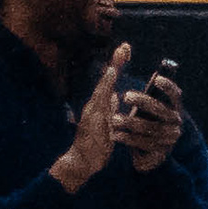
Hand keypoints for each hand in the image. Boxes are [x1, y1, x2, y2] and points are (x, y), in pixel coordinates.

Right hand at [55, 46, 130, 190]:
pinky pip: (101, 109)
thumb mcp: (106, 122)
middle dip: (115, 64)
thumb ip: (109, 109)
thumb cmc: (95, 142)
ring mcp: (93, 114)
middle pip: (106, 81)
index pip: (109, 80)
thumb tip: (114, 97)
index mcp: (98, 104)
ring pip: (101, 92)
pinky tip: (110, 92)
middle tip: (124, 47)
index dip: (117, 64)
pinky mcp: (93, 125)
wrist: (82, 161)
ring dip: (109, 78)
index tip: (125, 48)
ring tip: (117, 62)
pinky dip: (105, 98)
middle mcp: (94, 106)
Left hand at [115, 70, 185, 172]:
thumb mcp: (144, 111)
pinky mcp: (161, 153)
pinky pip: (144, 144)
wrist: (145, 156)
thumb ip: (140, 96)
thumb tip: (128, 66)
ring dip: (130, 122)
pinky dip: (128, 138)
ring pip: (150, 128)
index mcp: (174, 109)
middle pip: (162, 110)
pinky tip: (114, 135)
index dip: (168, 87)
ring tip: (113, 119)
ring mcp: (170, 138)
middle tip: (126, 95)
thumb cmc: (142, 125)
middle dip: (143, 102)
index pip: (175, 95)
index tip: (156, 79)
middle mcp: (176, 123)